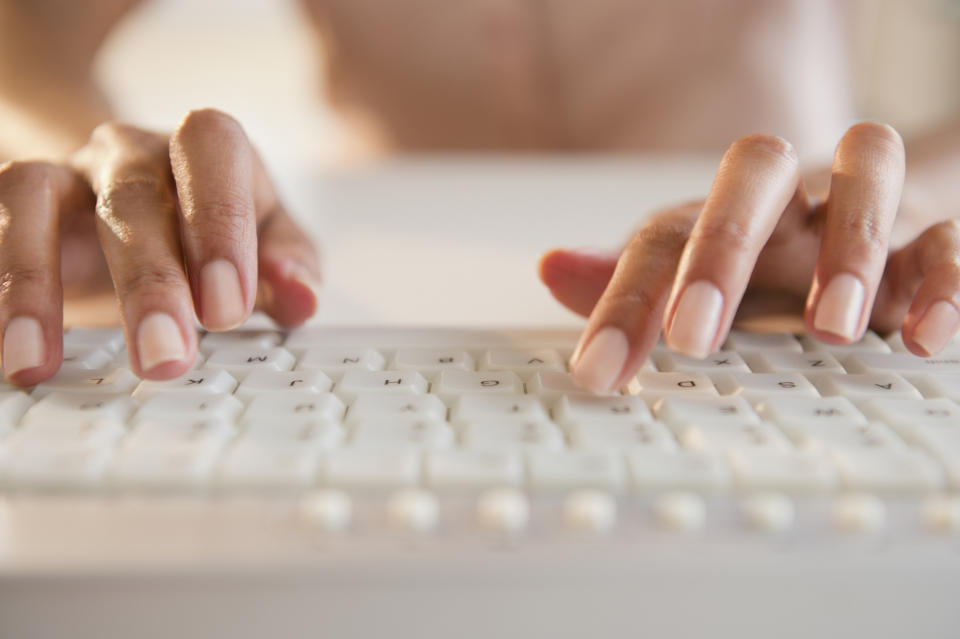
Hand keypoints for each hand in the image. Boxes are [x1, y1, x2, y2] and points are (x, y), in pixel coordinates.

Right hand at [0, 108, 320, 384]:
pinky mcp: (9, 208)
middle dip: (148, 281)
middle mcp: (129, 152)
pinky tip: (4, 350)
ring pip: (32, 197)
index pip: (212, 153)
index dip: (220, 224)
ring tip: (35, 362)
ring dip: (31, 283)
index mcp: (204, 150)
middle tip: (163, 357)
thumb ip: (290, 266)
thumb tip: (302, 297)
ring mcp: (62, 175)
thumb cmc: (215, 230)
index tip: (226, 309)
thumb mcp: (268, 243)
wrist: (139, 206)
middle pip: (132, 196)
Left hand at [539, 122, 959, 391]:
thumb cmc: (772, 260)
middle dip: (722, 248)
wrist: (877, 224)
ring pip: (866, 174)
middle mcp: (791, 196)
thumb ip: (631, 283)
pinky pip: (951, 238)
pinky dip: (945, 281)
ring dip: (847, 247)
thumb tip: (551, 268)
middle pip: (754, 169)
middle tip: (694, 337)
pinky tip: (923, 339)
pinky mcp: (936, 235)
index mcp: (723, 211)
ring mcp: (867, 207)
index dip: (625, 299)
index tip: (598, 373)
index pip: (664, 234)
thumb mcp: (700, 279)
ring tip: (831, 326)